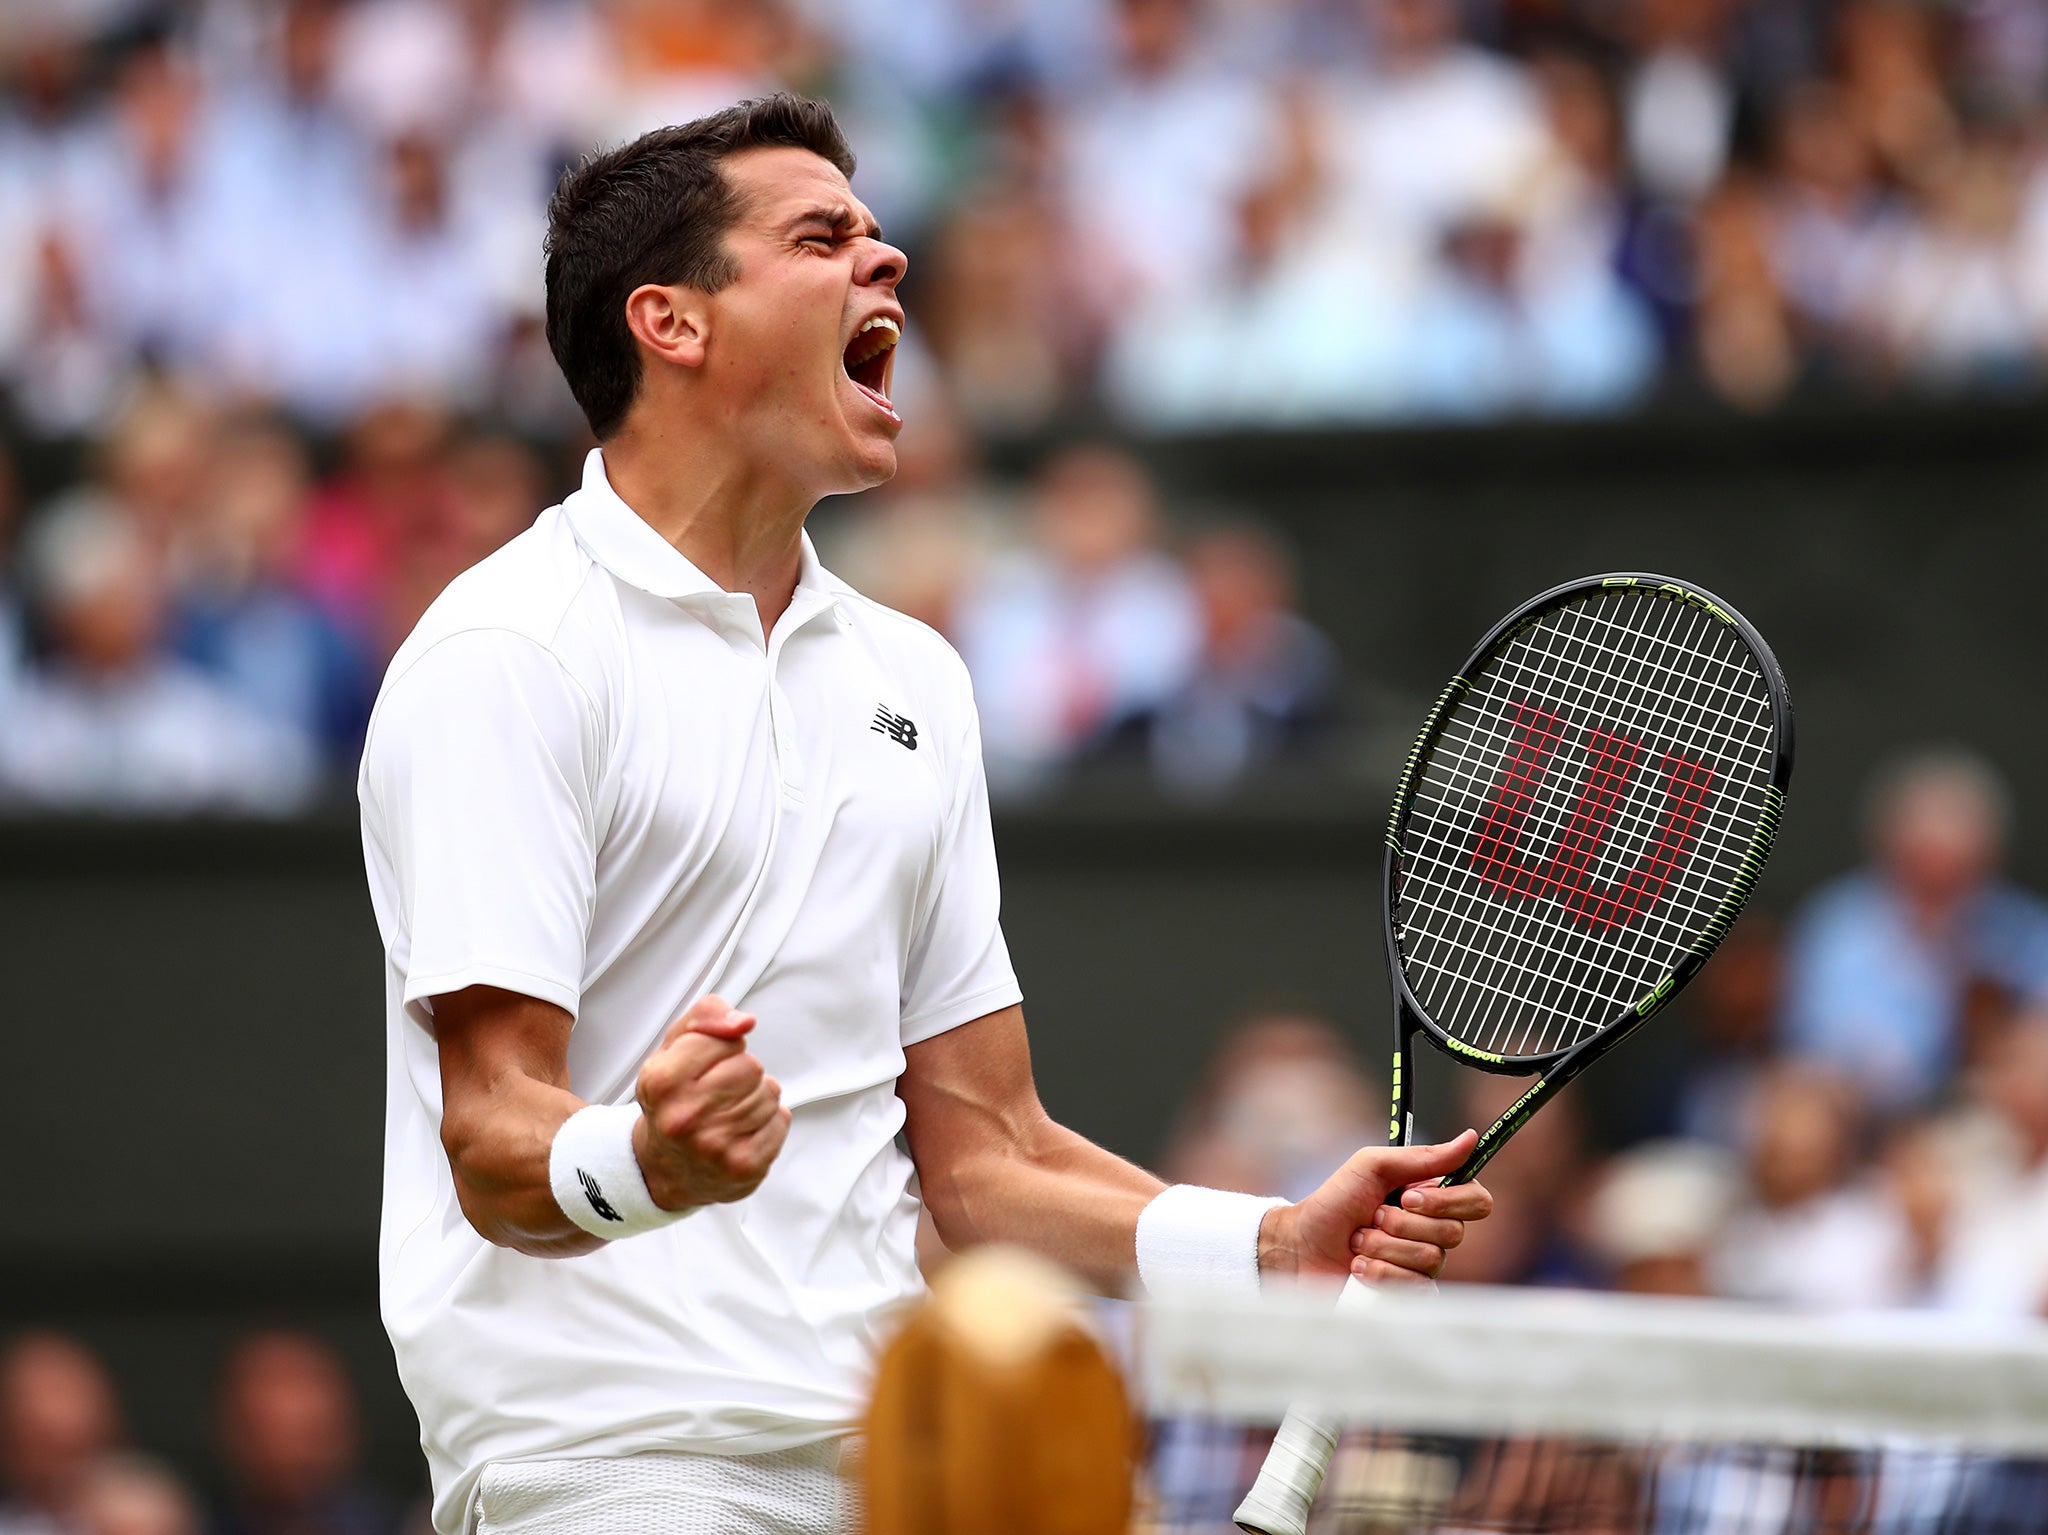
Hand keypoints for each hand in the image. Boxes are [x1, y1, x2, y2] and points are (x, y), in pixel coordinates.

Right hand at [632, 994, 790, 1209]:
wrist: (665, 1166)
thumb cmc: (674, 1099)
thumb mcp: (674, 1046)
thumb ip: (707, 1015)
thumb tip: (744, 1022)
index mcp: (662, 1082)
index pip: (727, 1040)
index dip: (722, 1047)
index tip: (704, 1066)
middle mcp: (685, 1118)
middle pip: (751, 1067)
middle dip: (740, 1072)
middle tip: (716, 1093)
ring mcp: (715, 1146)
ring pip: (769, 1092)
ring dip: (755, 1097)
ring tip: (726, 1114)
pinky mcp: (745, 1167)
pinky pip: (781, 1120)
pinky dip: (768, 1122)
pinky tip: (741, 1132)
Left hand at [1258, 1130, 1492, 1287]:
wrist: (1300, 1246)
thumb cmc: (1334, 1202)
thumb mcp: (1372, 1167)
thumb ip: (1422, 1157)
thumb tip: (1471, 1138)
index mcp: (1431, 1197)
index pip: (1476, 1201)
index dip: (1447, 1202)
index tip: (1407, 1197)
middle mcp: (1433, 1231)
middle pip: (1452, 1233)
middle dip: (1401, 1224)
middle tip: (1370, 1217)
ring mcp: (1423, 1265)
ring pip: (1430, 1259)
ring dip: (1383, 1247)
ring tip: (1357, 1242)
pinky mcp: (1409, 1292)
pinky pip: (1416, 1287)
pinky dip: (1380, 1273)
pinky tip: (1358, 1268)